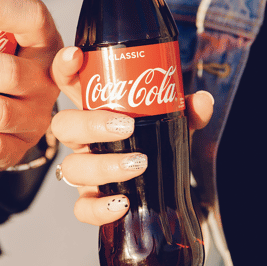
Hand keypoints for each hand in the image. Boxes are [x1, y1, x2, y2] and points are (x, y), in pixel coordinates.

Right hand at [49, 46, 213, 225]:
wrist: (167, 188)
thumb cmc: (159, 144)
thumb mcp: (174, 123)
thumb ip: (188, 110)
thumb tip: (202, 101)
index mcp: (97, 110)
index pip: (69, 82)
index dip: (65, 67)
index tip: (77, 56)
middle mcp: (83, 139)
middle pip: (64, 125)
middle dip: (90, 124)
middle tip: (127, 126)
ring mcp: (84, 171)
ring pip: (73, 168)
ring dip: (103, 166)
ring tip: (139, 164)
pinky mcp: (90, 202)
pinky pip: (82, 208)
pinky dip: (99, 208)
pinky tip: (122, 203)